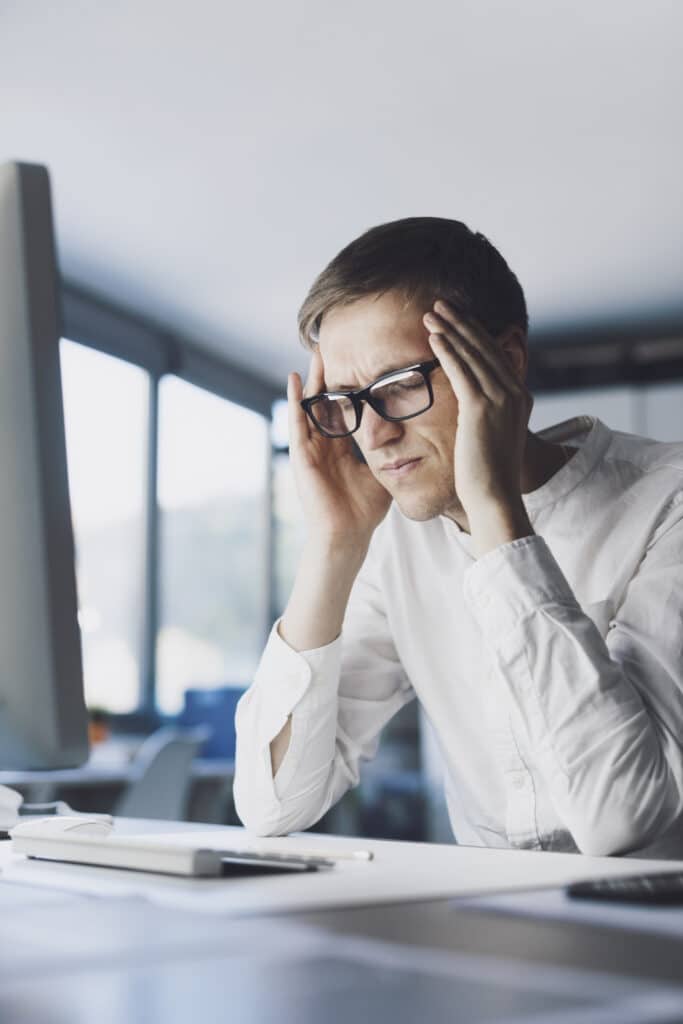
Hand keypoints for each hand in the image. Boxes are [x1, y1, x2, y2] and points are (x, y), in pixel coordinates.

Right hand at [288, 349, 391, 547]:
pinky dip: (295, 401)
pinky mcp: (301, 456)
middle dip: (330, 375)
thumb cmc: (364, 512)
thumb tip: (416, 439)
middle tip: (334, 346)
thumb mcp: (383, 473)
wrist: (347, 535)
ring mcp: (311, 449)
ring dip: (312, 380)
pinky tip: (294, 379)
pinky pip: (297, 422)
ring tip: (315, 353)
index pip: (346, 409)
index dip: (351, 387)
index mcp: (342, 449)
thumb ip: (392, 454)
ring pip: (311, 406)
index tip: (360, 362)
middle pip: (326, 401)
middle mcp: (325, 445)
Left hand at [423, 300, 532, 553]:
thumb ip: (488, 417)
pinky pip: (461, 371)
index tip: (457, 318)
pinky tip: (433, 337)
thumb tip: (476, 411)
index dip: (475, 334)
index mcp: (519, 398)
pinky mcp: (481, 409)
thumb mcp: (493, 438)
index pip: (495, 356)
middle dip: (462, 323)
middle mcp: (514, 393)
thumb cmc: (488, 476)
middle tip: (441, 305)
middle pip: (485, 347)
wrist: (495, 497)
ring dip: (451, 330)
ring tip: (431, 313)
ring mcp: (500, 399)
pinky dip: (447, 350)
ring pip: (473, 354)